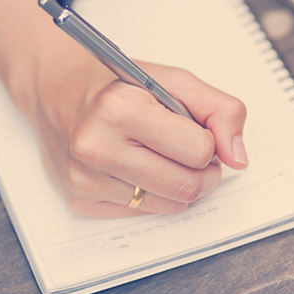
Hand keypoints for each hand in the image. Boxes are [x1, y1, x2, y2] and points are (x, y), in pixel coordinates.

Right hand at [0, 0, 247, 217]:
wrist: (54, 88)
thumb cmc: (118, 83)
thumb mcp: (176, 80)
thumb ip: (221, 111)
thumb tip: (238, 159)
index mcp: (120, 109)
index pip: (199, 150)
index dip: (208, 140)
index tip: (195, 129)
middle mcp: (96, 147)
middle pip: (187, 186)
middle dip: (202, 170)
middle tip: (191, 150)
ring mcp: (85, 179)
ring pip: (169, 205)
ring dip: (179, 183)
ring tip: (163, 154)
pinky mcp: (80, 201)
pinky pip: (143, 213)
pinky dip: (151, 193)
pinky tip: (136, 165)